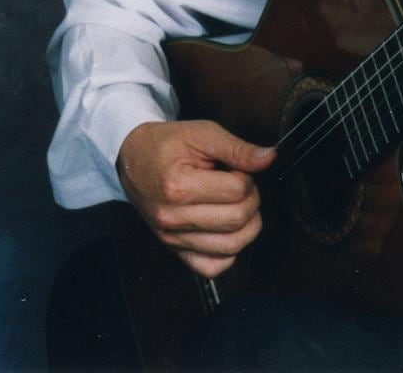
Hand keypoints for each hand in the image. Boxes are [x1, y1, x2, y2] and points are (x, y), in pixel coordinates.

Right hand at [117, 120, 274, 277]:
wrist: (132, 159)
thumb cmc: (165, 145)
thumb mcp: (201, 134)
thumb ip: (237, 148)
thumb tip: (269, 158)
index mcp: (177, 186)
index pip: (237, 191)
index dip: (247, 177)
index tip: (238, 169)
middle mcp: (172, 217)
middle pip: (237, 219)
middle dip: (251, 200)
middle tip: (241, 186)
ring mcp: (172, 238)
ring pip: (230, 247)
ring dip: (247, 226)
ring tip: (238, 206)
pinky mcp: (174, 250)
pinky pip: (212, 268)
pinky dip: (228, 252)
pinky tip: (226, 229)